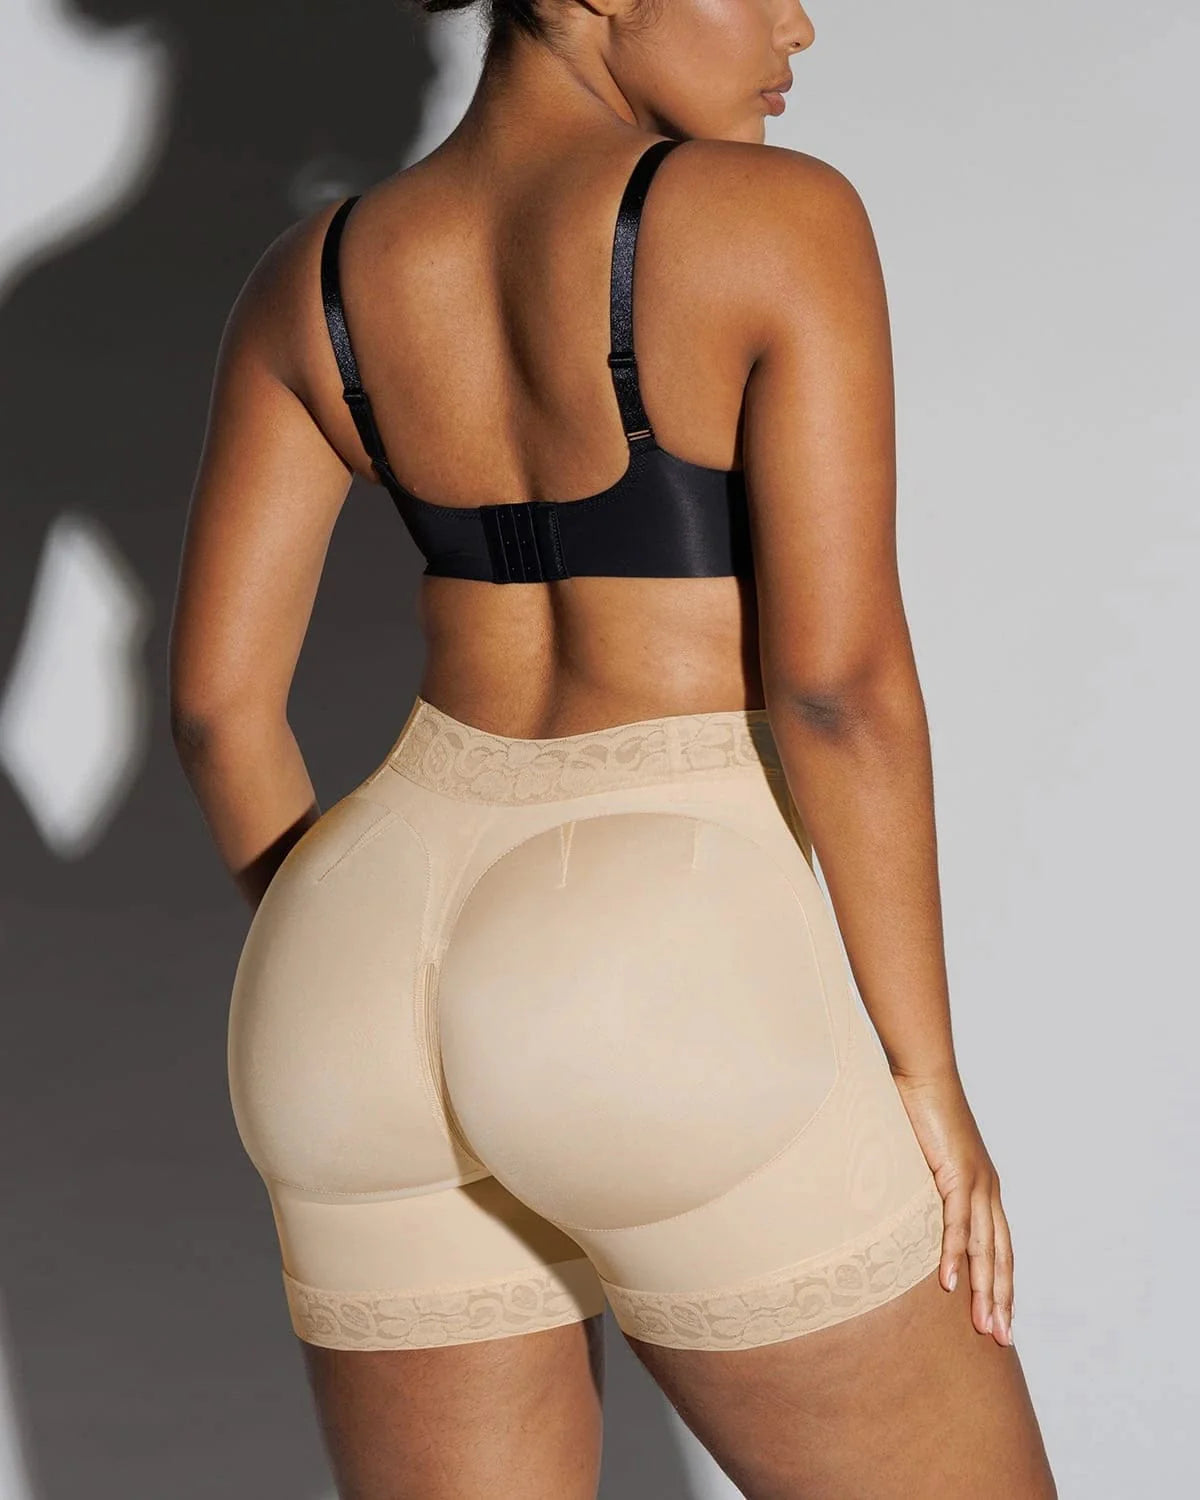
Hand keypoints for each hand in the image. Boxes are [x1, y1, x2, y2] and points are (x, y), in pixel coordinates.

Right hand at [891, 1069, 1014, 1347]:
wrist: (923, 1073)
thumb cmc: (918, 1109)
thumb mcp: (922, 1159)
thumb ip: (922, 1187)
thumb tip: (904, 1208)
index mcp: (983, 1186)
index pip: (999, 1245)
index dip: (1002, 1281)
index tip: (1001, 1316)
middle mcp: (988, 1189)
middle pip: (1000, 1255)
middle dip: (1001, 1299)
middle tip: (1000, 1338)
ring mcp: (976, 1182)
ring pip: (985, 1248)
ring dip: (985, 1290)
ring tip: (985, 1326)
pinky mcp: (957, 1173)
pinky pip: (956, 1223)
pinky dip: (953, 1255)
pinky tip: (947, 1283)